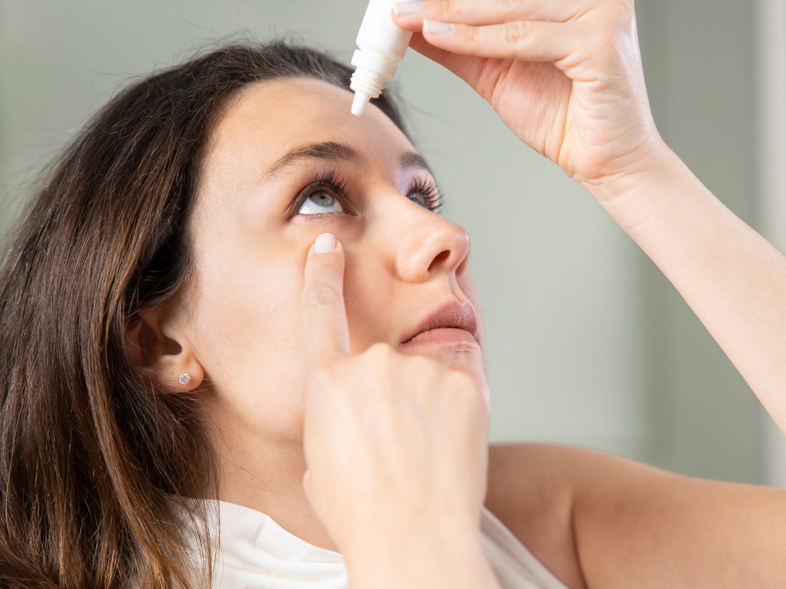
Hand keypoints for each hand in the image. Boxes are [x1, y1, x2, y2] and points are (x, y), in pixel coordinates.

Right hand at [300, 234, 494, 587]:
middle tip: (402, 448)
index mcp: (327, 382)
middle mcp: (372, 364)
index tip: (327, 246)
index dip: (324, 274)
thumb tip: (355, 413)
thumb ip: (335, 419)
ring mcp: (421, 370)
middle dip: (395, 396)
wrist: (412, 538)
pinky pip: (465, 382)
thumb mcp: (320, 463)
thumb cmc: (360, 514)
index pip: (321, 310)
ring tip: (427, 455)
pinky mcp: (465, 384)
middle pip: (387, 363)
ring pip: (429, 373)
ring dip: (430, 403)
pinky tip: (453, 446)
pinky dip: (461, 408)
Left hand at [389, 0, 666, 188]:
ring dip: (453, 9)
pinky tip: (441, 37)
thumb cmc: (567, 119)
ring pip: (512, 1)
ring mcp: (604, 14)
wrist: (609, 166)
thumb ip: (460, 42)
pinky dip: (476, 37)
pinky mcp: (602, 47)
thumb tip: (411, 21)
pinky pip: (523, 37)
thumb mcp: (498, 71)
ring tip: (411, 17)